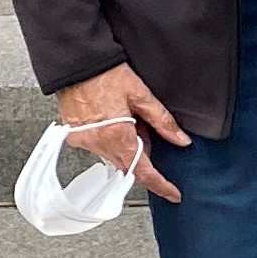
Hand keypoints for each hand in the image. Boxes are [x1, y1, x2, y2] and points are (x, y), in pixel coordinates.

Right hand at [53, 63, 186, 200]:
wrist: (78, 64)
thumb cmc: (107, 74)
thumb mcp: (142, 95)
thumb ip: (163, 121)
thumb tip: (181, 140)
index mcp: (118, 136)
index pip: (143, 171)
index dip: (161, 185)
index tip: (173, 193)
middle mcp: (99, 144)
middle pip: (129, 163)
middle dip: (142, 152)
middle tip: (143, 126)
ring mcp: (85, 142)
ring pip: (114, 155)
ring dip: (125, 144)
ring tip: (124, 115)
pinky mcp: (75, 137)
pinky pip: (98, 147)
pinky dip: (110, 139)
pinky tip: (111, 118)